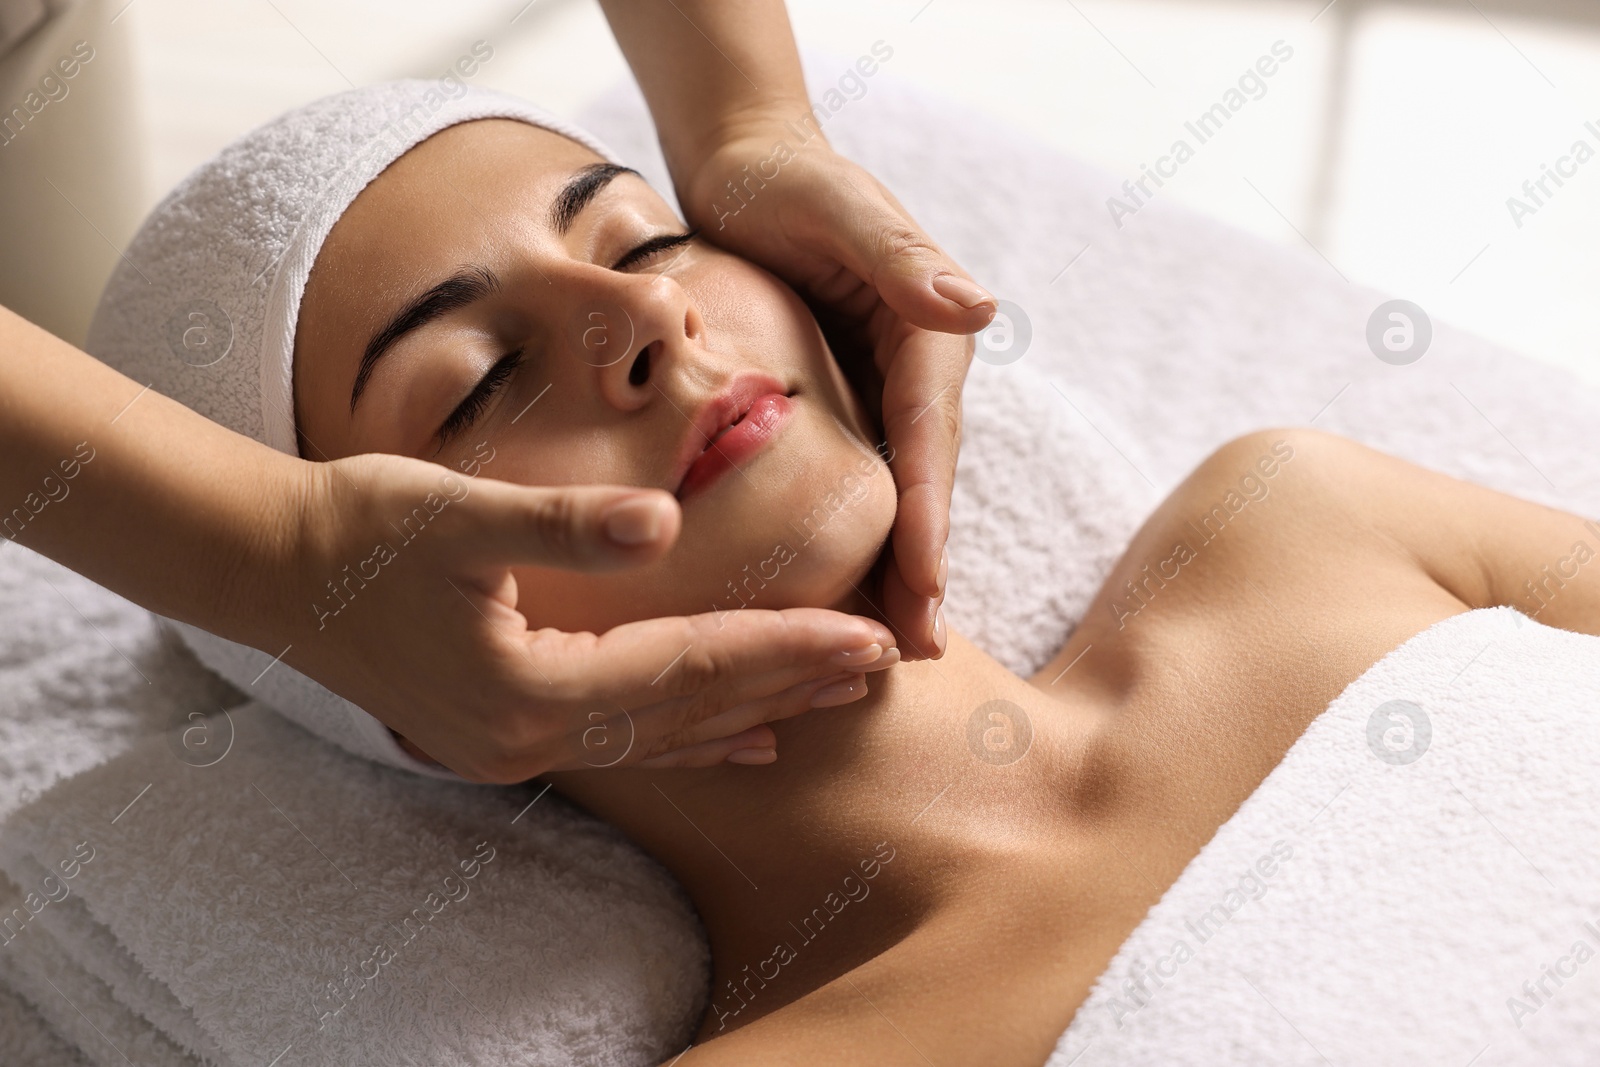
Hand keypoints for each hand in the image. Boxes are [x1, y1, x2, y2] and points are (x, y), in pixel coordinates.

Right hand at [246, 452, 898, 782]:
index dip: (782, 648)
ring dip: (755, 711)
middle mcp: (531, 736)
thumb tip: (664, 522)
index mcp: (529, 689)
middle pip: (692, 713)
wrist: (270, 568)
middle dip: (790, 685)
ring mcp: (516, 744)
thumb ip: (563, 523)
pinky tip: (743, 739)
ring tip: (835, 697)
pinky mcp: (507, 730)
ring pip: (667, 734)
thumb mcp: (457, 512)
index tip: (867, 635)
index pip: (688, 669)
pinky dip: (694, 733)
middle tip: (882, 666)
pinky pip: (628, 739)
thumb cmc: (360, 528)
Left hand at [681, 132, 991, 657]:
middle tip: (915, 651)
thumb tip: (979, 308)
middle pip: (925, 480)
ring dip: (898, 567)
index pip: (931, 438)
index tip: (926, 587)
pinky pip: (859, 477)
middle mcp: (917, 366)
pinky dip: (860, 535)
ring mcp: (884, 388)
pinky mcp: (847, 400)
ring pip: (897, 491)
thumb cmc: (783, 179)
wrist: (742, 163)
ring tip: (891, 646)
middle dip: (922, 566)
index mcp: (926, 330)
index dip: (930, 516)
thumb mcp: (837, 208)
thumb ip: (902, 259)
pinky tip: (843, 588)